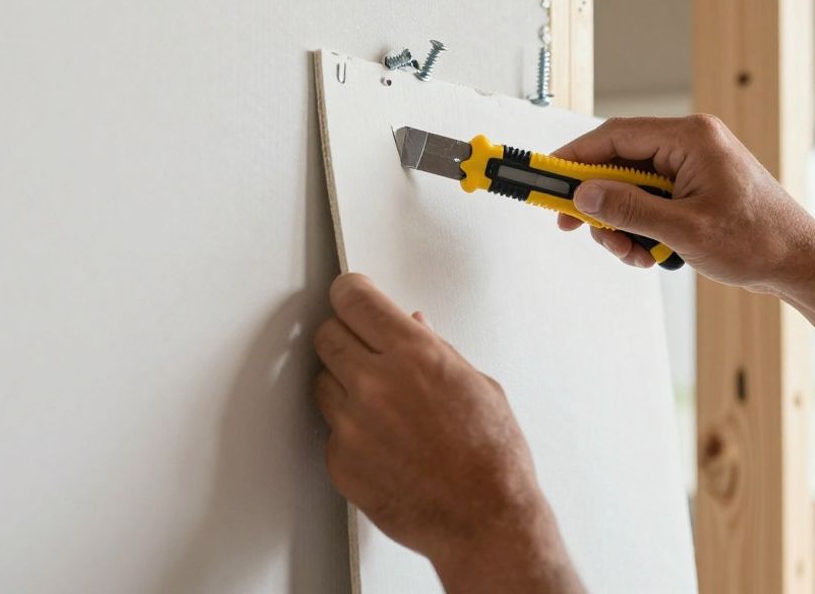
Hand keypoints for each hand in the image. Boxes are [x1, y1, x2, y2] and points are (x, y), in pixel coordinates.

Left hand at [313, 273, 582, 592]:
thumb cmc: (493, 458)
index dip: (350, 293)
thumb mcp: (477, 384)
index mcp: (415, 354)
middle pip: (327, 334)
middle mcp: (376, 384)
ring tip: (381, 404)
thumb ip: (435, 348)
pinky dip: (350, 430)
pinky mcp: (340, 461)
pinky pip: (331, 429)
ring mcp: (353, 425)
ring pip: (322, 381)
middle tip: (364, 348)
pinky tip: (384, 442)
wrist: (485, 520)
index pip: (354, 298)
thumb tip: (411, 323)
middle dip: (345, 336)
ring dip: (343, 384)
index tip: (350, 295)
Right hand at [554, 115, 814, 292]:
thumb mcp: (684, 230)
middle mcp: (690, 144)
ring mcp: (693, 166)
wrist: (800, 263)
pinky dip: (643, 229)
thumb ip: (629, 210)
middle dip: (600, 202)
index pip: (615, 135)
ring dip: (623, 224)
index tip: (548, 178)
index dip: (575, 158)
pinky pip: (651, 202)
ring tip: (634, 254)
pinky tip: (654, 255)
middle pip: (620, 163)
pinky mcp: (695, 189)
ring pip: (632, 189)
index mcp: (691, 138)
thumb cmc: (759, 240)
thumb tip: (585, 195)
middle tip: (576, 227)